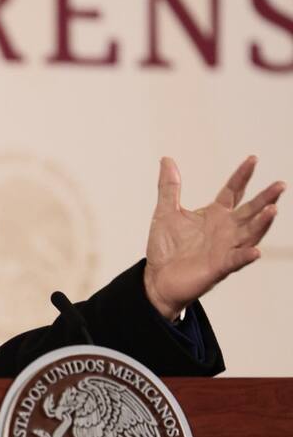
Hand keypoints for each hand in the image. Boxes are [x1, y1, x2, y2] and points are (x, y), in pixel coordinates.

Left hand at [143, 156, 283, 319]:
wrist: (157, 278)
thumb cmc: (166, 247)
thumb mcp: (165, 212)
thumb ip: (169, 187)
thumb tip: (167, 159)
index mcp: (215, 214)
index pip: (233, 191)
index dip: (242, 176)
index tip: (253, 159)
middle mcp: (225, 229)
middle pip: (250, 210)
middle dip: (265, 198)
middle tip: (280, 185)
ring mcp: (225, 248)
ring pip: (250, 233)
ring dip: (262, 223)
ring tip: (273, 210)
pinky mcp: (219, 267)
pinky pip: (236, 261)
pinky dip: (245, 256)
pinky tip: (255, 251)